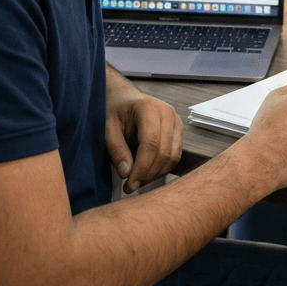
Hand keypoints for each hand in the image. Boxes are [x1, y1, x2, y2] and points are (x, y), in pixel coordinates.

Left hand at [105, 67, 182, 192]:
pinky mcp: (179, 131)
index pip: (151, 144)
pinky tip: (146, 174)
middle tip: (130, 187)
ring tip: (137, 181)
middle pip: (164, 152)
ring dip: (156, 174)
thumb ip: (116, 149)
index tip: (129, 184)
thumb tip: (126, 173)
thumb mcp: (108, 128)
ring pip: (173, 157)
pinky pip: (175, 156)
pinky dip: (162, 169)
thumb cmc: (115, 111)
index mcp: (150, 108)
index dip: (141, 168)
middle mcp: (168, 113)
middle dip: (148, 174)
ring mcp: (176, 121)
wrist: (125, 98)